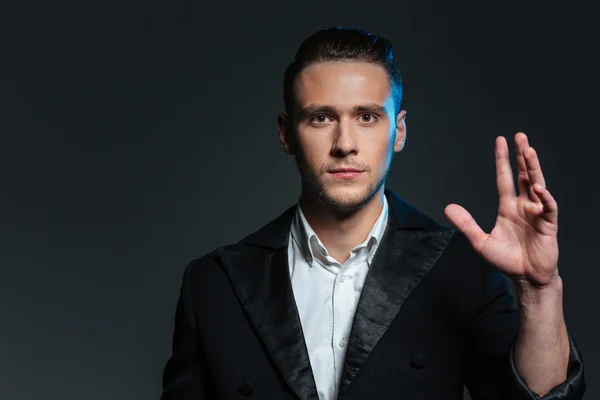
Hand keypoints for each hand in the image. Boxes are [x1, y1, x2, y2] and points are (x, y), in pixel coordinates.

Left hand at [444, 132, 558, 286]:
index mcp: (507, 207)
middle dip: (522, 156)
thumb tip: (447, 208)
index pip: (504, 178)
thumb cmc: (506, 260)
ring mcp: (536, 213)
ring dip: (533, 168)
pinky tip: (537, 187)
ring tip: (528, 150)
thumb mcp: (480, 241)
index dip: (502, 160)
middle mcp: (523, 206)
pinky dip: (544, 196)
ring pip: (536, 184)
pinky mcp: (548, 224)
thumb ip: (466, 224)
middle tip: (519, 136)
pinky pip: (547, 206)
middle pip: (522, 175)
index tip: (501, 141)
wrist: (526, 277)